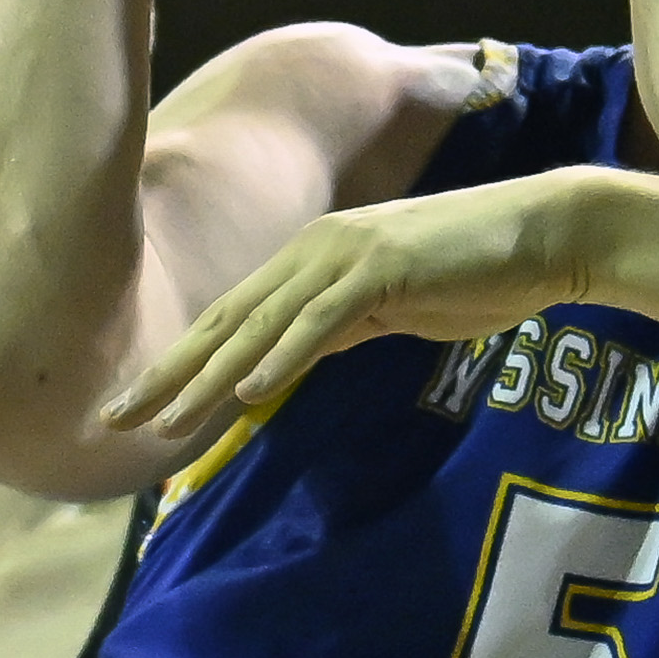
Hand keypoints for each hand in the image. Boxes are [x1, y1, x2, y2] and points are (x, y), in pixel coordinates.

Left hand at [100, 170, 601, 436]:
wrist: (545, 235)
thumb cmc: (478, 272)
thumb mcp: (392, 306)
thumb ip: (341, 326)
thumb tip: (295, 362)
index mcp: (313, 258)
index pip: (231, 319)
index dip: (178, 363)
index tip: (136, 407)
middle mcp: (315, 250)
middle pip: (227, 321)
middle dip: (168, 374)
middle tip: (113, 421)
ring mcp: (347, 256)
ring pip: (262, 324)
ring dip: (208, 376)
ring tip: (165, 422)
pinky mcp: (383, 268)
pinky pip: (323, 321)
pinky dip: (284, 356)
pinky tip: (248, 391)